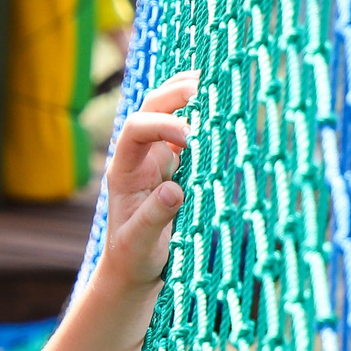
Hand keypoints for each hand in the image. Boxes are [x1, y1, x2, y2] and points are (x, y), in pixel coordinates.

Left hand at [97, 70, 199, 294]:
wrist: (135, 270)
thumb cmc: (133, 259)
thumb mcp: (139, 245)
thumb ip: (153, 218)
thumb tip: (175, 189)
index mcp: (124, 170)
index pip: (135, 130)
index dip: (160, 125)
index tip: (189, 137)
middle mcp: (140, 156)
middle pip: (150, 108)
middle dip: (175, 93)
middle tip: (207, 85)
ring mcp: (159, 157)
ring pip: (170, 113)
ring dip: (190, 95)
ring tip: (217, 79)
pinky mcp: (178, 165)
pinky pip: (190, 131)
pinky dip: (205, 116)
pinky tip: (225, 106)